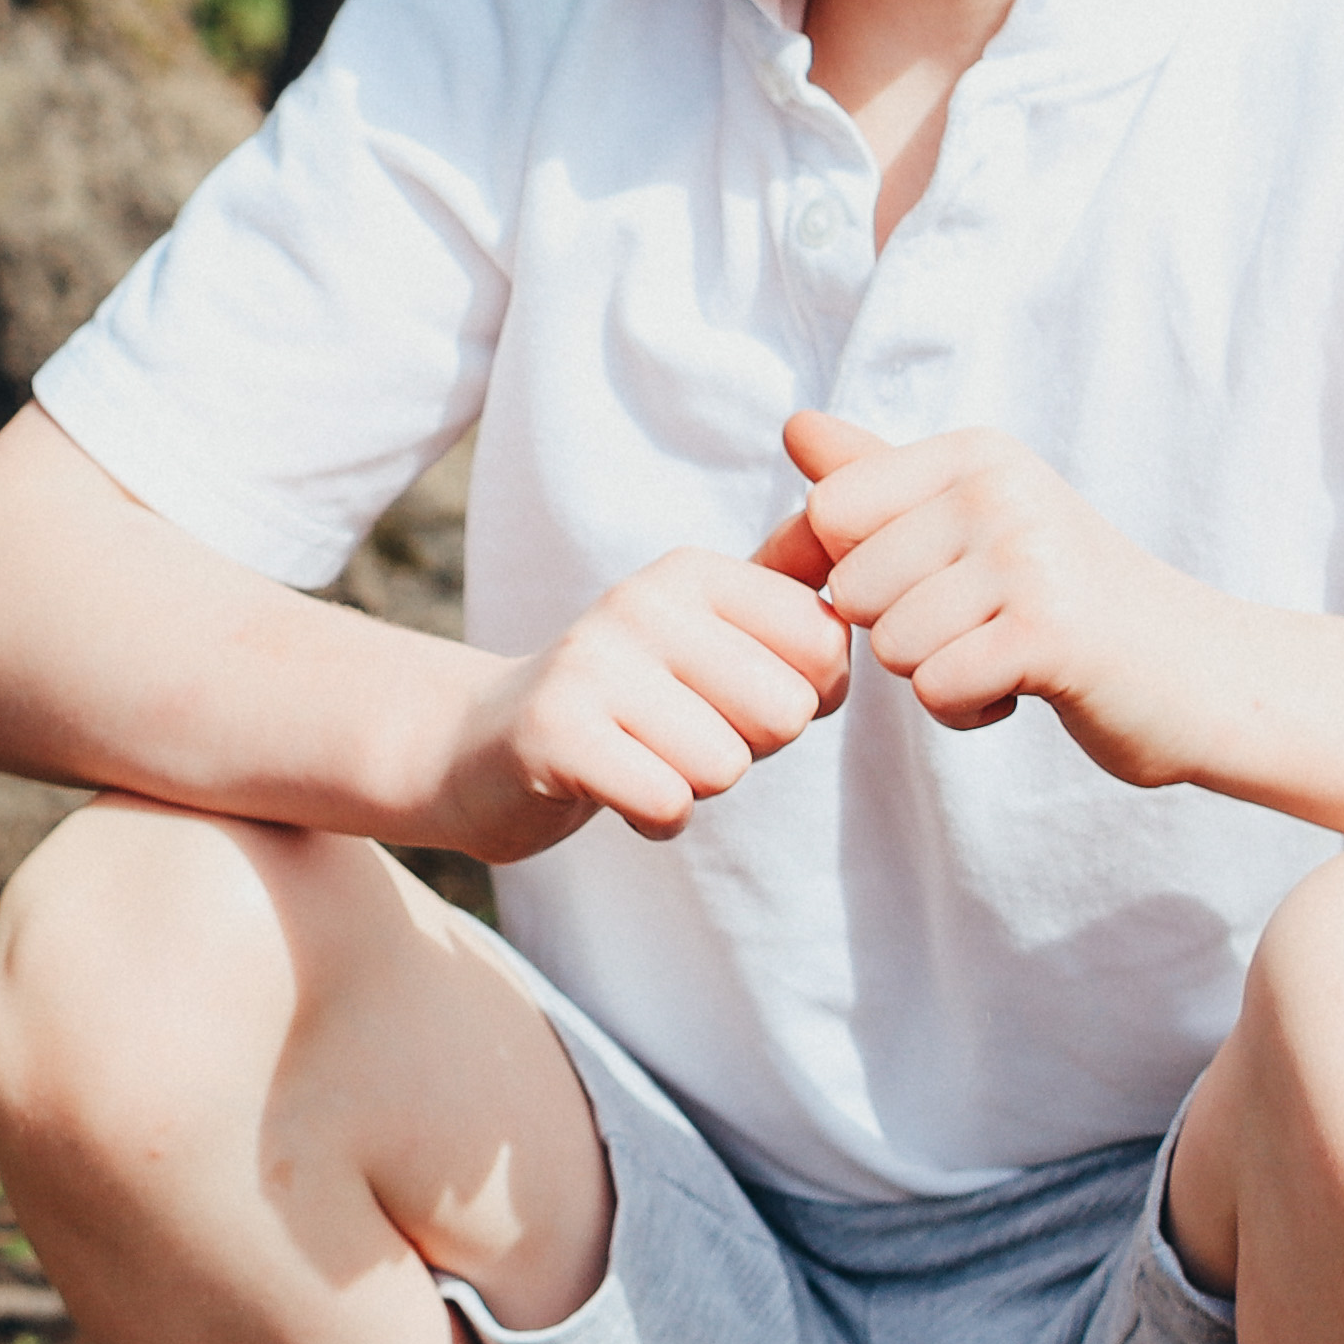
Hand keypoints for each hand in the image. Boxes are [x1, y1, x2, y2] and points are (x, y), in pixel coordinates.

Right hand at [443, 548, 851, 857]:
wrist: (483, 748)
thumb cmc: (630, 696)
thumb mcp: (707, 627)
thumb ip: (789, 582)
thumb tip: (860, 525)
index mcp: (693, 571)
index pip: (827, 649)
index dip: (802, 697)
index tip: (734, 693)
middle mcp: (642, 600)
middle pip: (787, 713)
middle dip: (748, 746)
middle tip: (680, 731)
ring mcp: (592, 663)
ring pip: (727, 765)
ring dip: (695, 785)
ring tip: (644, 755)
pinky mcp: (554, 733)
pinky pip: (667, 803)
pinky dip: (655, 819)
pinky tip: (616, 790)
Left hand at [760, 413, 1242, 781]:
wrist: (1200, 673)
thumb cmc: (1071, 602)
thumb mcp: (977, 522)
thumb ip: (880, 479)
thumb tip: (793, 427)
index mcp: (974, 453)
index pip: (828, 511)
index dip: (850, 571)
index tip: (925, 585)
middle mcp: (999, 489)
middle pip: (851, 587)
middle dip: (902, 631)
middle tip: (984, 624)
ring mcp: (1028, 556)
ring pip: (890, 645)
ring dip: (939, 674)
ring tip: (1009, 652)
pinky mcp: (1048, 633)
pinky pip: (935, 690)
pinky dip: (969, 711)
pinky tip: (1024, 688)